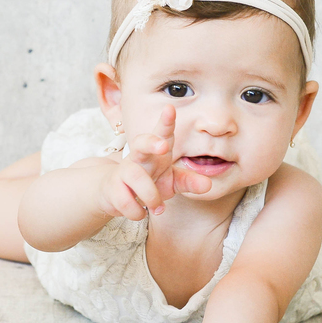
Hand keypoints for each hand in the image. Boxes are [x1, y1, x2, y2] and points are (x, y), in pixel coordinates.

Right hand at [97, 105, 211, 220]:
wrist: (114, 194)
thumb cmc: (148, 182)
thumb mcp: (171, 182)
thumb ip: (189, 181)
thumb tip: (208, 184)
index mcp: (155, 152)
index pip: (161, 133)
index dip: (166, 121)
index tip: (170, 108)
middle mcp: (139, 157)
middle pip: (141, 142)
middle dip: (152, 142)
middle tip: (164, 146)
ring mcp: (124, 171)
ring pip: (136, 177)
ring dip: (150, 195)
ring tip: (159, 208)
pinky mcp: (113, 188)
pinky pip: (125, 200)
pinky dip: (136, 211)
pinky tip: (140, 213)